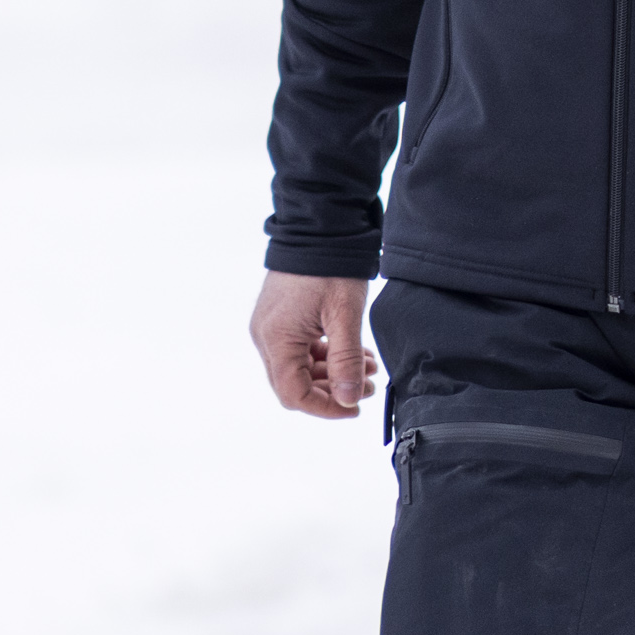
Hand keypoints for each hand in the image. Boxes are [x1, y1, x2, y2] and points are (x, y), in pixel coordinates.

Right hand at [251, 272, 376, 418]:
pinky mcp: (280, 318)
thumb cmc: (331, 268)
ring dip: (333, 372)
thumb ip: (346, 360)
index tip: (354, 407)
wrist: (318, 227)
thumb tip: (347, 400)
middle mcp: (266, 338)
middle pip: (295, 384)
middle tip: (367, 386)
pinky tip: (354, 352)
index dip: (325, 408)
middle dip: (333, 390)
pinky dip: (326, 355)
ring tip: (367, 366)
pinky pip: (300, 349)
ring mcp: (271, 327)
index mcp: (277, 340)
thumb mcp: (345, 315)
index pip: (294, 395)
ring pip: (300, 367)